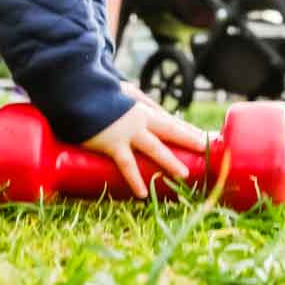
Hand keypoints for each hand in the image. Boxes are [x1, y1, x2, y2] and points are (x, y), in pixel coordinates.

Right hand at [81, 85, 208, 197]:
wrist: (79, 90)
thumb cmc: (98, 91)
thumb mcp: (122, 92)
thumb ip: (136, 103)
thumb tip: (150, 115)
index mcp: (142, 106)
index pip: (170, 119)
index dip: (186, 129)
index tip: (201, 138)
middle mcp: (140, 118)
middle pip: (171, 129)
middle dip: (190, 138)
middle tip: (205, 148)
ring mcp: (128, 131)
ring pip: (155, 148)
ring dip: (170, 161)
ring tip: (183, 174)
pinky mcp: (112, 143)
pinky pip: (127, 165)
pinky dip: (135, 180)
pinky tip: (142, 193)